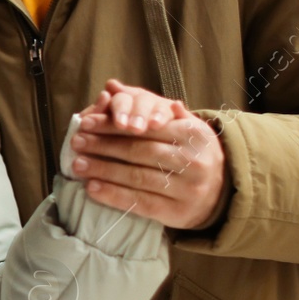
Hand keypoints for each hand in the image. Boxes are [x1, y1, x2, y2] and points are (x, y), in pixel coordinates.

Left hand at [71, 79, 226, 229]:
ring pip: (137, 177)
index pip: (146, 127)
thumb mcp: (185, 126)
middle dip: (103, 146)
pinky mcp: (178, 213)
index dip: (113, 125)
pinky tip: (92, 188)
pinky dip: (114, 195)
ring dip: (103, 170)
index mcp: (193, 134)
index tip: (86, 123)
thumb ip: (152, 107)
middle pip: (139, 151)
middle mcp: (193, 161)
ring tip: (78, 165)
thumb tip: (113, 87)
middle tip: (77, 142)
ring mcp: (187, 189)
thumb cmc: (194, 152)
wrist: (222, 192)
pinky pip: (140, 203)